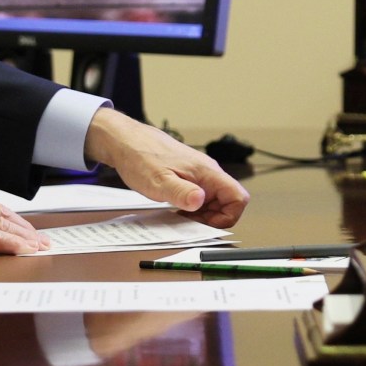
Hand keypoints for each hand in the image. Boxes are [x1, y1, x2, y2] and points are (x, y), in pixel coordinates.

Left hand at [85, 109, 248, 226]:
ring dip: (202, 214)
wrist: (126, 141)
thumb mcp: (158, 182)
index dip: (228, 216)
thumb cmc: (140, 156)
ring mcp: (200, 174)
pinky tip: (177, 208)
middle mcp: (208, 172)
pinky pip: (202, 196)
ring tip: (181, 215)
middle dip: (213, 218)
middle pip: (229, 202)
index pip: (239, 197)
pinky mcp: (190, 176)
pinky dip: (193, 207)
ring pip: (215, 200)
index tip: (207, 224)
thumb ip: (181, 193)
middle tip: (190, 222)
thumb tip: (200, 201)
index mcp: (207, 172)